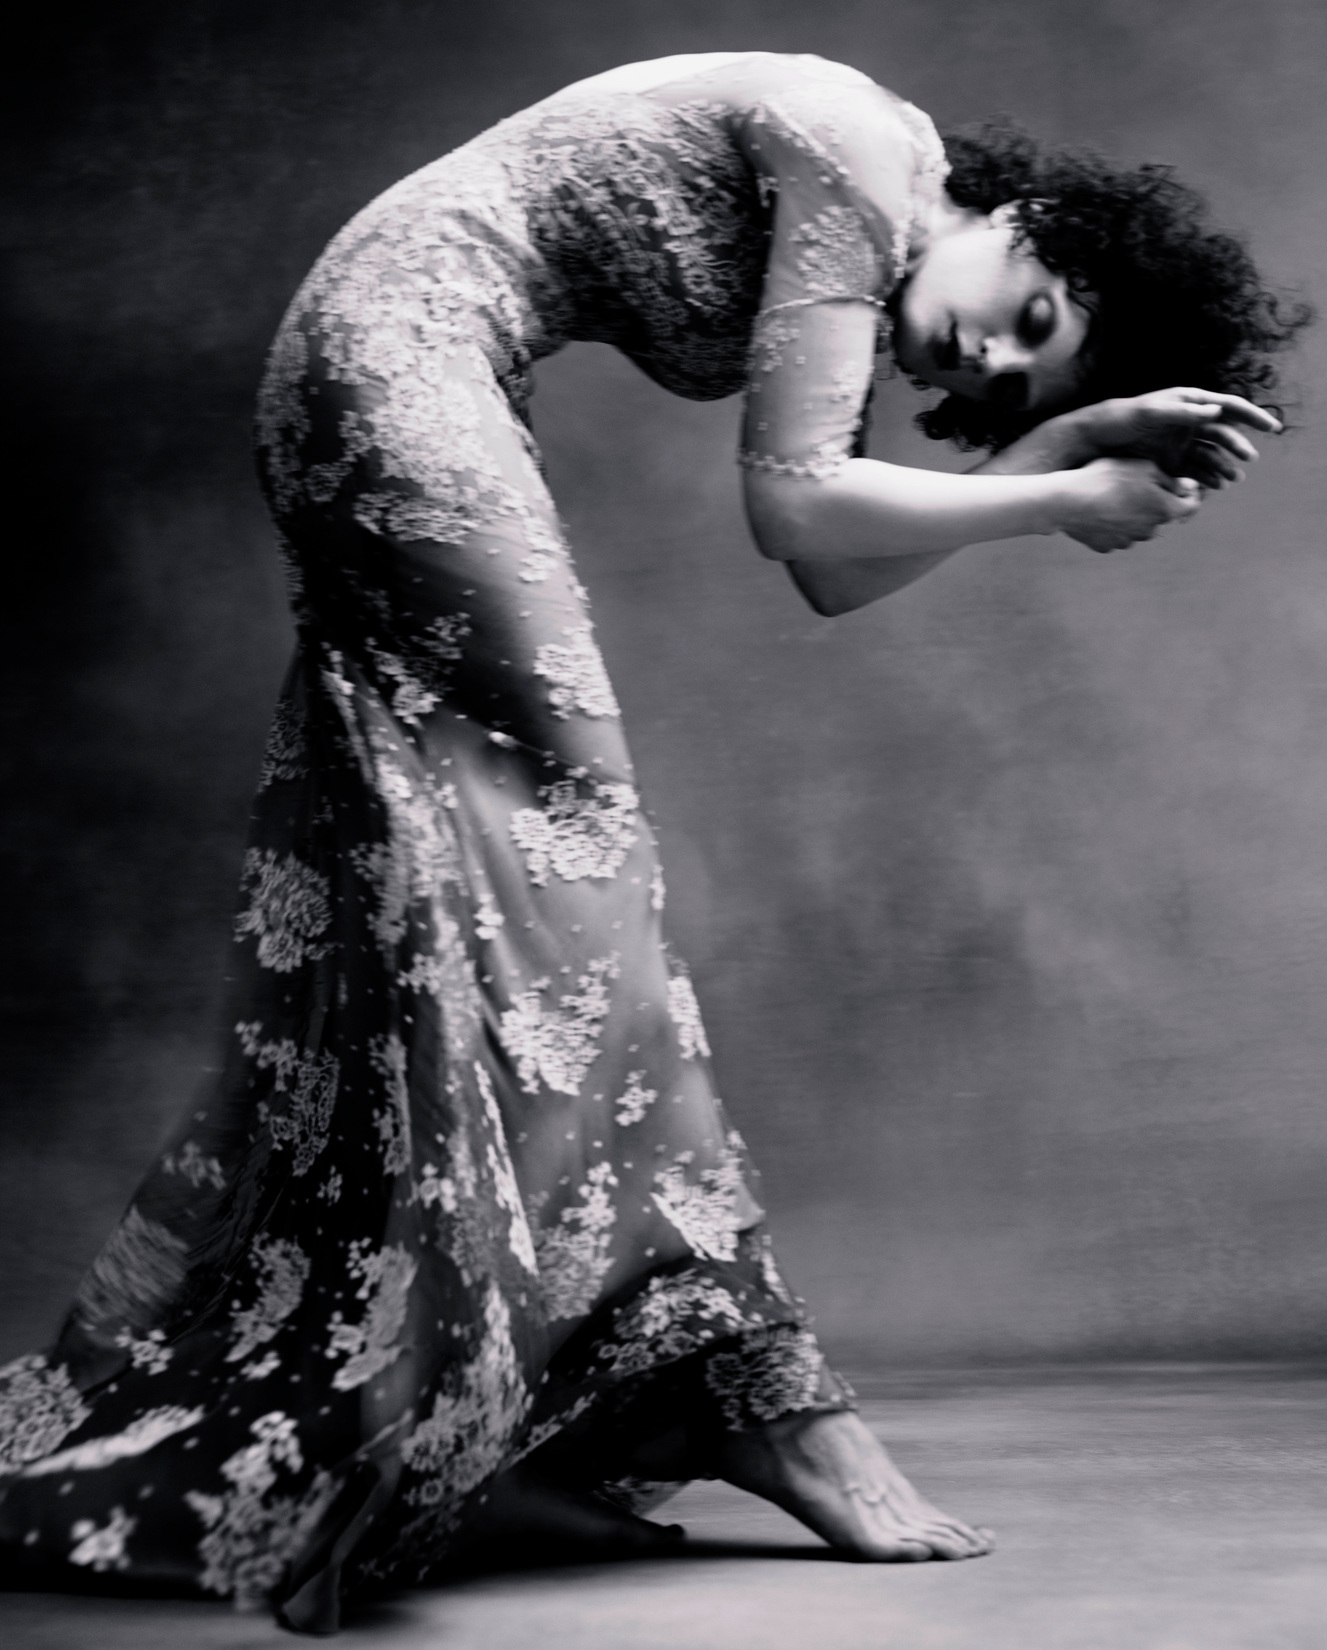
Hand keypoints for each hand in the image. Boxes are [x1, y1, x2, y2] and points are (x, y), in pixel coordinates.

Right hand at [1056, 457, 1202, 553]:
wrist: (1068, 501)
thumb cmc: (1108, 478)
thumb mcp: (1145, 467)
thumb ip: (1171, 480)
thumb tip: (1188, 488)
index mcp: (1164, 510)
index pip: (1191, 506)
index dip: (1190, 493)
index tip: (1182, 483)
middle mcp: (1149, 531)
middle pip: (1161, 515)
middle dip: (1156, 501)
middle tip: (1137, 483)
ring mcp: (1127, 541)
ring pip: (1138, 526)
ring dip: (1133, 513)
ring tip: (1113, 495)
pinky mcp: (1106, 546)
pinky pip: (1116, 533)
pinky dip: (1113, 523)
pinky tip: (1099, 508)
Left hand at [1068, 388, 1279, 488]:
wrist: (1092, 440)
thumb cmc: (1118, 419)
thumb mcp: (1148, 413)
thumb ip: (1180, 412)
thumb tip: (1214, 410)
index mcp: (1188, 403)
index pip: (1228, 406)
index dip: (1251, 415)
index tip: (1270, 427)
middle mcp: (1189, 423)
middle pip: (1223, 434)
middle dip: (1238, 446)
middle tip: (1248, 459)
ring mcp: (1180, 443)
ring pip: (1211, 455)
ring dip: (1224, 466)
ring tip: (1231, 480)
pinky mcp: (1170, 463)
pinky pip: (1195, 471)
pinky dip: (1207, 478)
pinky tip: (1215, 487)